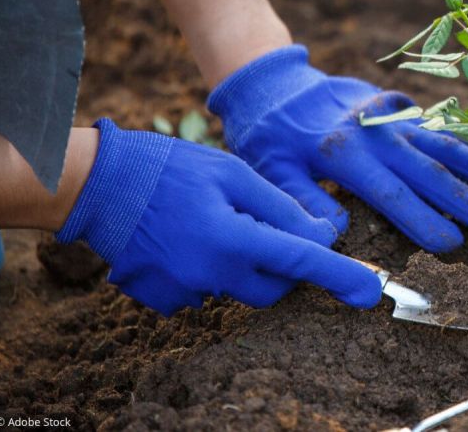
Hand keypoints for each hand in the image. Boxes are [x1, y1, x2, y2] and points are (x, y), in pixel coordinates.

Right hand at [57, 119, 380, 315]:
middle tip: (265, 226)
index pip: (301, 263)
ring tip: (212, 221)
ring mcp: (183, 292)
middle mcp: (210, 274)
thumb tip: (323, 235)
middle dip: (284, 266)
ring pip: (238, 288)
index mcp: (231, 239)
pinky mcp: (162, 299)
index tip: (371, 292)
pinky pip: (204, 291)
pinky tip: (187, 238)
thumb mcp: (233, 173)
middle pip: (274, 289)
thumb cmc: (169, 168)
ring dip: (242, 262)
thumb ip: (280, 208)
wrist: (97, 184)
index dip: (341, 276)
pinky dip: (209, 269)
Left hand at [207, 46, 467, 252]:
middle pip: (428, 170)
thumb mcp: (270, 170)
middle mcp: (376, 133)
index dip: (423, 220)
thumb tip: (334, 234)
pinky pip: (436, 126)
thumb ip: (301, 201)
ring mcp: (390, 117)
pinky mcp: (397, 107)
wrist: (275, 82)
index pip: (392, 194)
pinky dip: (464, 142)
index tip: (452, 245)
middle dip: (466, 199)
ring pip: (440, 144)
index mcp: (344, 154)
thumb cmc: (269, 135)